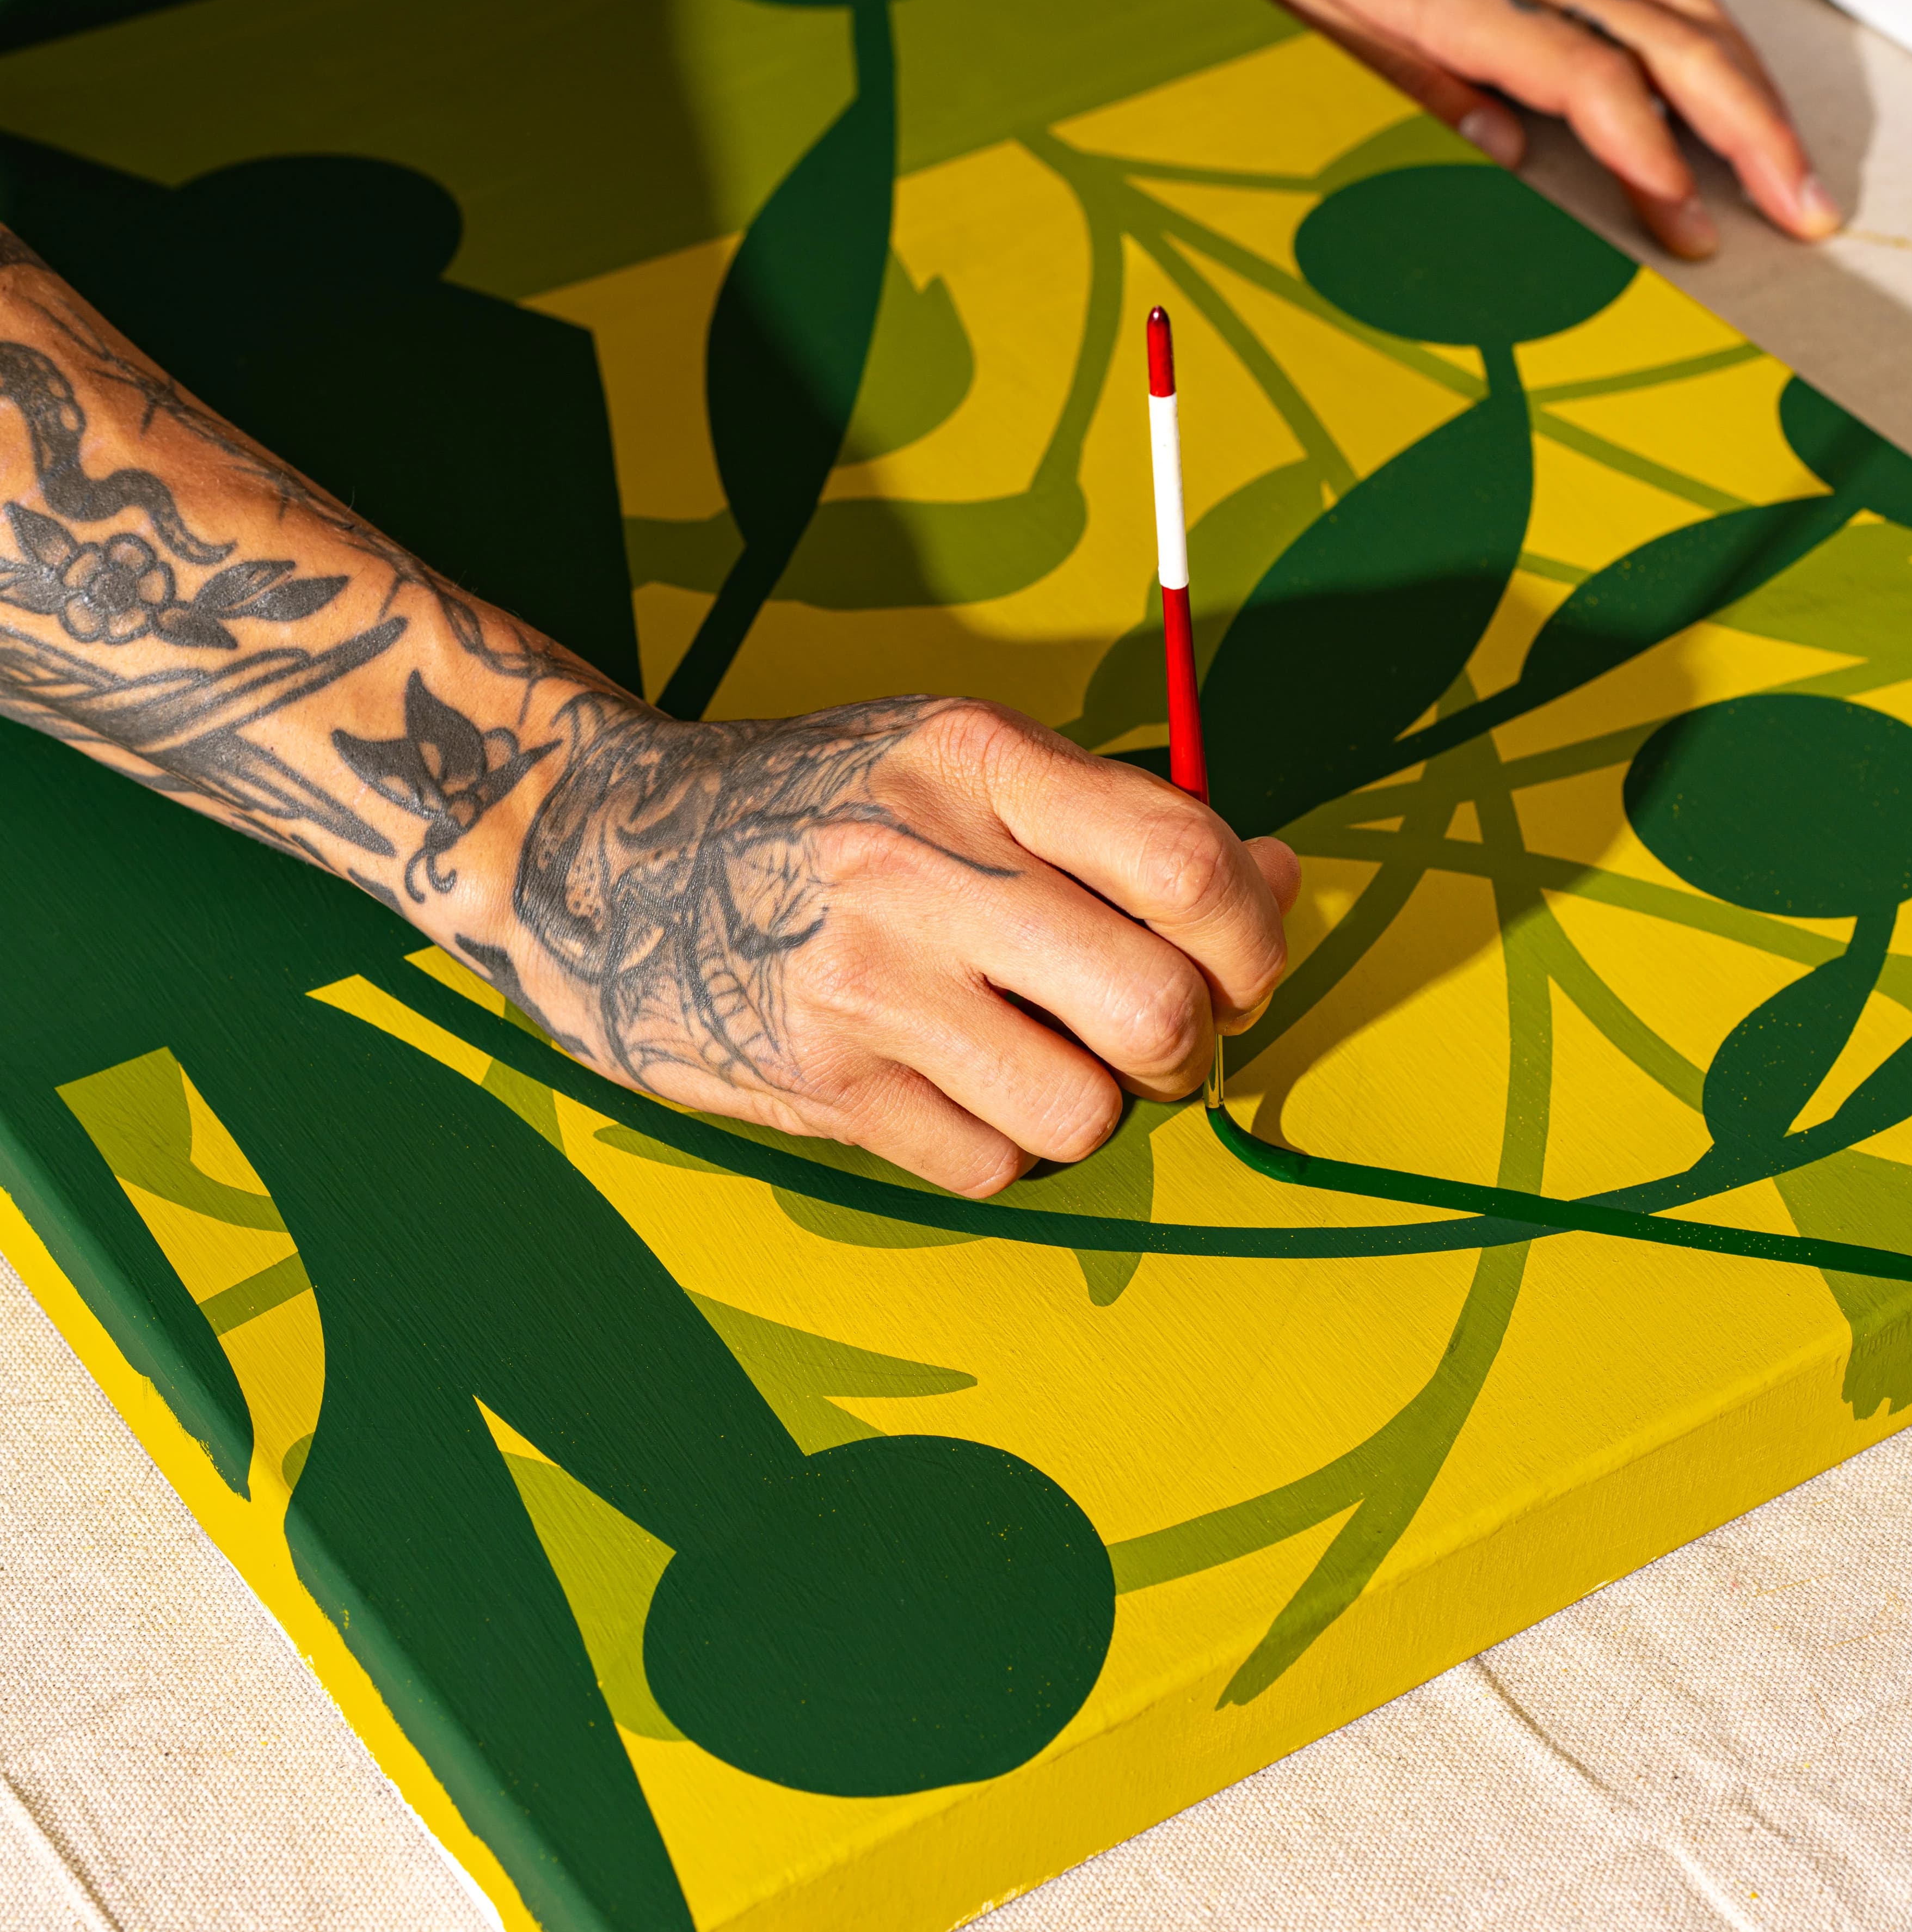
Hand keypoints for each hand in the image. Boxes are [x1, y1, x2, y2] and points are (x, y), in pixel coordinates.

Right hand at [468, 692, 1300, 1197]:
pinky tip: (959, 1082)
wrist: (612, 860)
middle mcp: (922, 868)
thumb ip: (1118, 818)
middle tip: (1155, 1028)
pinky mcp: (824, 1089)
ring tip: (1043, 1051)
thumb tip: (1279, 885)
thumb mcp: (960, 761)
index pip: (1189, 865)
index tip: (1239, 952)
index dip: (1256, 934)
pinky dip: (1005, 1145)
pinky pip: (995, 1170)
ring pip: (1086, 1117)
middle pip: (1160, 1013)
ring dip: (1095, 1103)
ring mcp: (866, 987)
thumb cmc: (826, 808)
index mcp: (977, 760)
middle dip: (1193, 1044)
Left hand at [1152, 0, 1839, 259]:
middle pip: (1675, 47)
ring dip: (1751, 93)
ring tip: (1787, 167)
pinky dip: (1712, 35)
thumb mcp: (1324, 43)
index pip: (1591, 78)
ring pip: (1689, 15)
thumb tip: (1503, 153)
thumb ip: (1412, 92)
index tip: (1689, 215)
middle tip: (1798, 210)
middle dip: (1751, 132)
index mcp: (1472, 6)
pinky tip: (1733, 76)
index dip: (1646, 148)